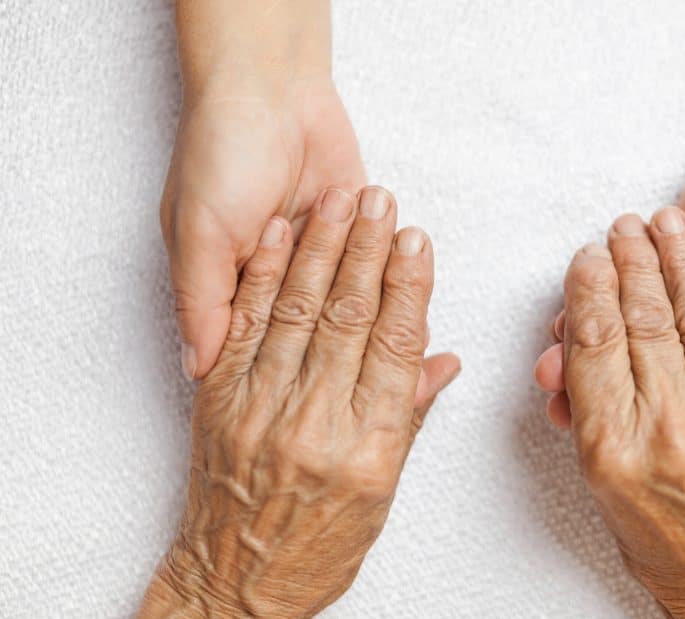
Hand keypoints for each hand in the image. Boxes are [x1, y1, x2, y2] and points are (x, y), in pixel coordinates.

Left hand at [129, 187, 459, 618]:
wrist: (235, 581)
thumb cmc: (318, 547)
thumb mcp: (382, 492)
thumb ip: (409, 417)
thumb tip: (441, 360)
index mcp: (367, 447)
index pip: (394, 346)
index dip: (408, 287)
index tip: (418, 243)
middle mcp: (314, 423)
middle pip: (349, 317)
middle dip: (369, 251)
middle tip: (384, 203)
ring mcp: (261, 409)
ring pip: (299, 311)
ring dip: (323, 249)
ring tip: (342, 201)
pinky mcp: (219, 402)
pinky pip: (245, 327)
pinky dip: (266, 277)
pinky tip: (284, 237)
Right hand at [161, 74, 366, 379]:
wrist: (271, 87)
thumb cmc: (222, 152)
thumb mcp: (198, 234)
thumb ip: (201, 303)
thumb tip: (197, 370)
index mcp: (232, 284)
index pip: (259, 348)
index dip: (283, 370)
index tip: (309, 388)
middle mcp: (278, 277)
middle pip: (313, 332)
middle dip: (337, 344)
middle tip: (362, 360)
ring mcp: (322, 256)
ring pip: (353, 304)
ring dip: (371, 309)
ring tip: (388, 322)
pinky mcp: (358, 232)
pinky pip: (382, 268)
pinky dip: (395, 278)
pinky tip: (409, 296)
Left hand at [535, 124, 684, 451]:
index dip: (662, 428)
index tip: (614, 442)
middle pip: (657, 381)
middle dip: (607, 392)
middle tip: (557, 405)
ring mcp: (680, 307)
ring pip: (629, 345)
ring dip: (589, 354)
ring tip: (548, 369)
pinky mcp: (653, 272)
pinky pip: (615, 305)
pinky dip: (588, 315)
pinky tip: (558, 330)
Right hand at [551, 209, 684, 618]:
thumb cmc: (661, 541)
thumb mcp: (600, 489)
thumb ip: (583, 416)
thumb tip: (561, 364)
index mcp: (613, 450)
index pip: (596, 347)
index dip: (588, 294)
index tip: (584, 259)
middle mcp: (669, 432)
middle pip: (642, 324)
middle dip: (629, 266)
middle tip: (618, 228)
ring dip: (674, 262)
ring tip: (657, 223)